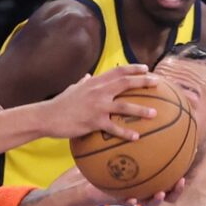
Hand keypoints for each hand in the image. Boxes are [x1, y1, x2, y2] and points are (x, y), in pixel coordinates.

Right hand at [37, 64, 158, 139]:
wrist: (47, 116)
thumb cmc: (60, 103)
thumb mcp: (72, 88)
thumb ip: (82, 82)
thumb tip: (87, 76)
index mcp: (94, 82)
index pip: (118, 71)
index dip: (134, 68)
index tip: (146, 68)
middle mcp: (98, 91)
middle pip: (126, 83)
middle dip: (143, 82)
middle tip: (157, 83)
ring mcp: (97, 106)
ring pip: (124, 106)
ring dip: (140, 110)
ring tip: (154, 113)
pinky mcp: (93, 122)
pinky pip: (113, 128)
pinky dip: (125, 133)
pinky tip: (136, 137)